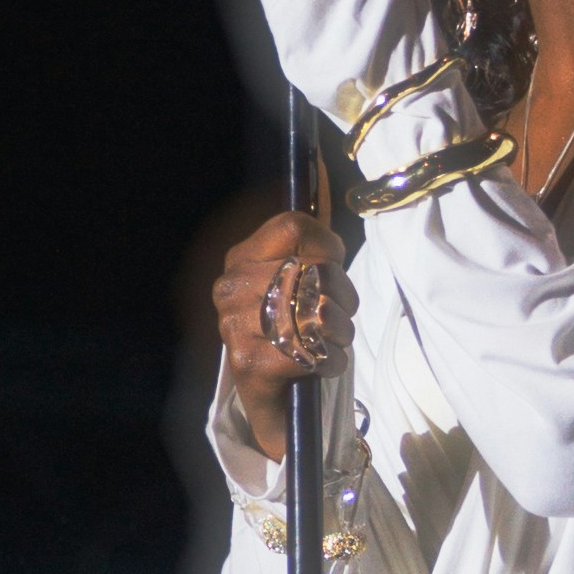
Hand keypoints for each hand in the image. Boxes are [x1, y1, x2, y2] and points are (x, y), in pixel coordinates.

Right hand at [207, 207, 347, 463]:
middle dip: (342, 296)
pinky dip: (330, 360)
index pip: (296, 224)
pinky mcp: (248, 361)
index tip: (332, 270)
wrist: (275, 406)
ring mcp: (234, 324)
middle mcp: (230, 286)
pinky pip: (309, 350)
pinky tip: (322, 364)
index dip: (329, 247)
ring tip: (333, 341)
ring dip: (340, 331)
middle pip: (314, 268)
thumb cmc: (294, 334)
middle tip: (340, 316)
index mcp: (242, 257)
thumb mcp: (305, 280)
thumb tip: (321, 167)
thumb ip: (313, 237)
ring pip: (316, 310)